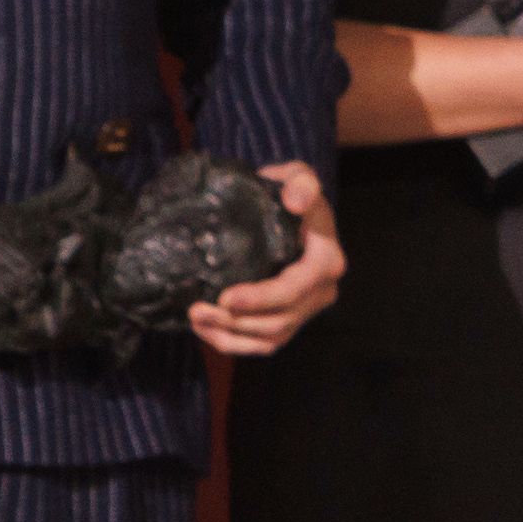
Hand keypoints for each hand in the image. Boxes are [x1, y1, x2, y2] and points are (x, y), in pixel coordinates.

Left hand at [190, 161, 341, 357]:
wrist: (290, 210)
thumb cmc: (292, 193)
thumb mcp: (299, 177)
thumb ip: (302, 182)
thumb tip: (296, 199)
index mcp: (326, 262)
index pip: (294, 289)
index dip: (261, 299)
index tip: (225, 296)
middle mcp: (322, 292)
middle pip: (278, 321)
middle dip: (235, 321)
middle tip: (196, 309)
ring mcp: (306, 310)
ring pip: (269, 338)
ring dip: (230, 335)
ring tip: (195, 319)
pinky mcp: (289, 321)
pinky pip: (264, 344)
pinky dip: (235, 344)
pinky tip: (207, 332)